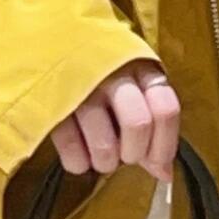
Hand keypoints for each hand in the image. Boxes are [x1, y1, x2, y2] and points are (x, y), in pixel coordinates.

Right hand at [49, 57, 181, 183]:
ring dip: (106, 162)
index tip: (157, 163)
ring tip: (102, 159)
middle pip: (138, 125)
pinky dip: (79, 163)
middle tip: (126, 157)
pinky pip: (70, 148)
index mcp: (142, 70)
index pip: (166, 110)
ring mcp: (82, 87)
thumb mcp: (135, 91)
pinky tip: (80, 158)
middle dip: (134, 153)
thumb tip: (165, 174)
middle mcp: (115, 75)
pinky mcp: (52, 101)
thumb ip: (153, 129)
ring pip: (105, 144)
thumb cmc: (107, 77)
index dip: (165, 145)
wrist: (57, 44)